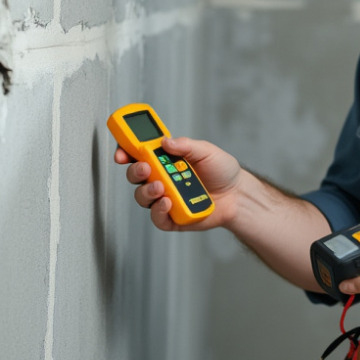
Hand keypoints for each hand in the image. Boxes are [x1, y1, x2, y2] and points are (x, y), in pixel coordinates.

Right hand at [114, 136, 241, 231]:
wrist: (237, 195)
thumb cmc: (221, 171)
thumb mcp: (206, 151)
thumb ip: (186, 145)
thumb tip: (165, 141)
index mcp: (165, 159)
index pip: (138, 154)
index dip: (126, 151)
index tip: (122, 152)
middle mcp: (161, 178)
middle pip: (135, 175)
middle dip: (135, 171)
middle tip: (145, 168)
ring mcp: (164, 198)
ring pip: (142, 197)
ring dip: (147, 191)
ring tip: (161, 187)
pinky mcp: (172, 217)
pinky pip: (157, 218)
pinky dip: (158, 210)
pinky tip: (168, 202)